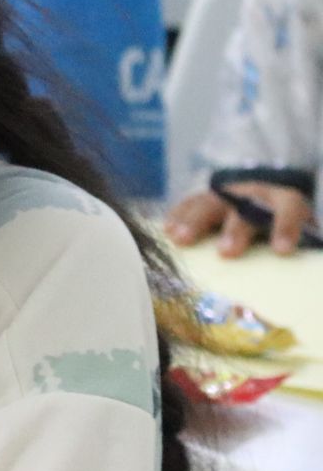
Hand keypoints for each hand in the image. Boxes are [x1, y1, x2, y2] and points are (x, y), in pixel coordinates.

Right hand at [166, 184, 314, 256]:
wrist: (263, 198)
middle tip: (225, 252)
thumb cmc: (281, 228)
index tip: (282, 251)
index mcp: (284, 201)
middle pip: (242, 208)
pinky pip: (188, 203)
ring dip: (194, 221)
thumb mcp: (301, 233)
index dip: (285, 228)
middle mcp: (253, 194)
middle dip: (234, 230)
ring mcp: (225, 194)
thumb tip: (301, 277)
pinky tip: (167, 230)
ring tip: (180, 239)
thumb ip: (303, 248)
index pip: (288, 209)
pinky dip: (177, 216)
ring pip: (210, 203)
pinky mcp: (203, 198)